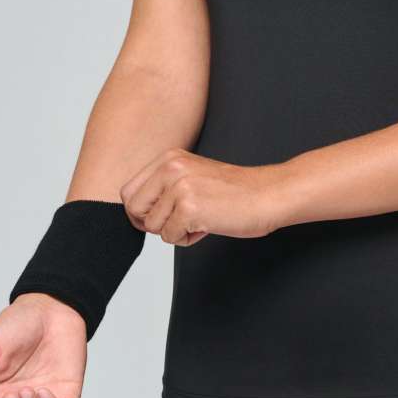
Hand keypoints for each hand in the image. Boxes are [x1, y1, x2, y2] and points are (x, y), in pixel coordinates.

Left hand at [118, 148, 282, 244]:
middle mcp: (171, 168)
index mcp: (169, 158)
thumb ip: (164, 185)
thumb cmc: (235, 191)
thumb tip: (134, 211)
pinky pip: (170, 237)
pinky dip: (187, 239)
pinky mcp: (189, 208)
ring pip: (152, 226)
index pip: (129, 191)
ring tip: (200, 219)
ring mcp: (179, 187)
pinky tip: (207, 225)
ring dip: (174, 231)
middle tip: (179, 221)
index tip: (161, 216)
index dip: (142, 211)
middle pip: (134, 208)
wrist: (268, 195)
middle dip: (152, 222)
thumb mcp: (192, 175)